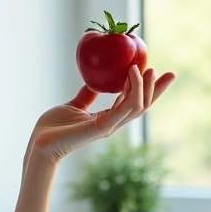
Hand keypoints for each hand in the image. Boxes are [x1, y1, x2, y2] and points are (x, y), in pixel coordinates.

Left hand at [27, 66, 175, 166]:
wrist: (40, 143)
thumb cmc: (53, 128)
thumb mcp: (74, 105)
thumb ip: (88, 95)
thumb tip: (95, 79)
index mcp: (108, 120)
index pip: (135, 104)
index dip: (149, 90)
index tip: (158, 72)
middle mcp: (113, 124)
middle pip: (143, 106)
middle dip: (158, 90)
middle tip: (170, 72)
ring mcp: (109, 126)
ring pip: (138, 106)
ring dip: (145, 86)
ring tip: (146, 68)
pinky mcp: (102, 127)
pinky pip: (124, 107)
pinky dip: (132, 89)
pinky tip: (131, 72)